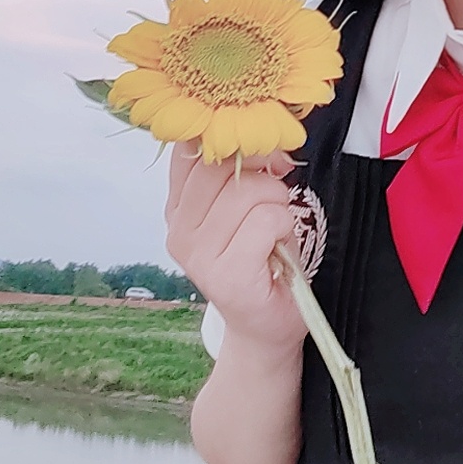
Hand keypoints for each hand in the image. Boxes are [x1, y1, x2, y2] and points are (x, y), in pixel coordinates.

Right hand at [165, 142, 306, 354]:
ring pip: (249, 192)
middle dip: (263, 174)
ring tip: (274, 232)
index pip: (193, 149)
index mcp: (178, 206)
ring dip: (278, 205)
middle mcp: (179, 228)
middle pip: (222, 165)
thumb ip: (243, 171)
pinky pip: (266, 220)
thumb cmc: (262, 258)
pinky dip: (283, 226)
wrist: (265, 324)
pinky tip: (277, 248)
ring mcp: (198, 254)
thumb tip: (265, 139)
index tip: (261, 159)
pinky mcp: (227, 274)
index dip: (235, 141)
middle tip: (274, 201)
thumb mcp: (245, 205)